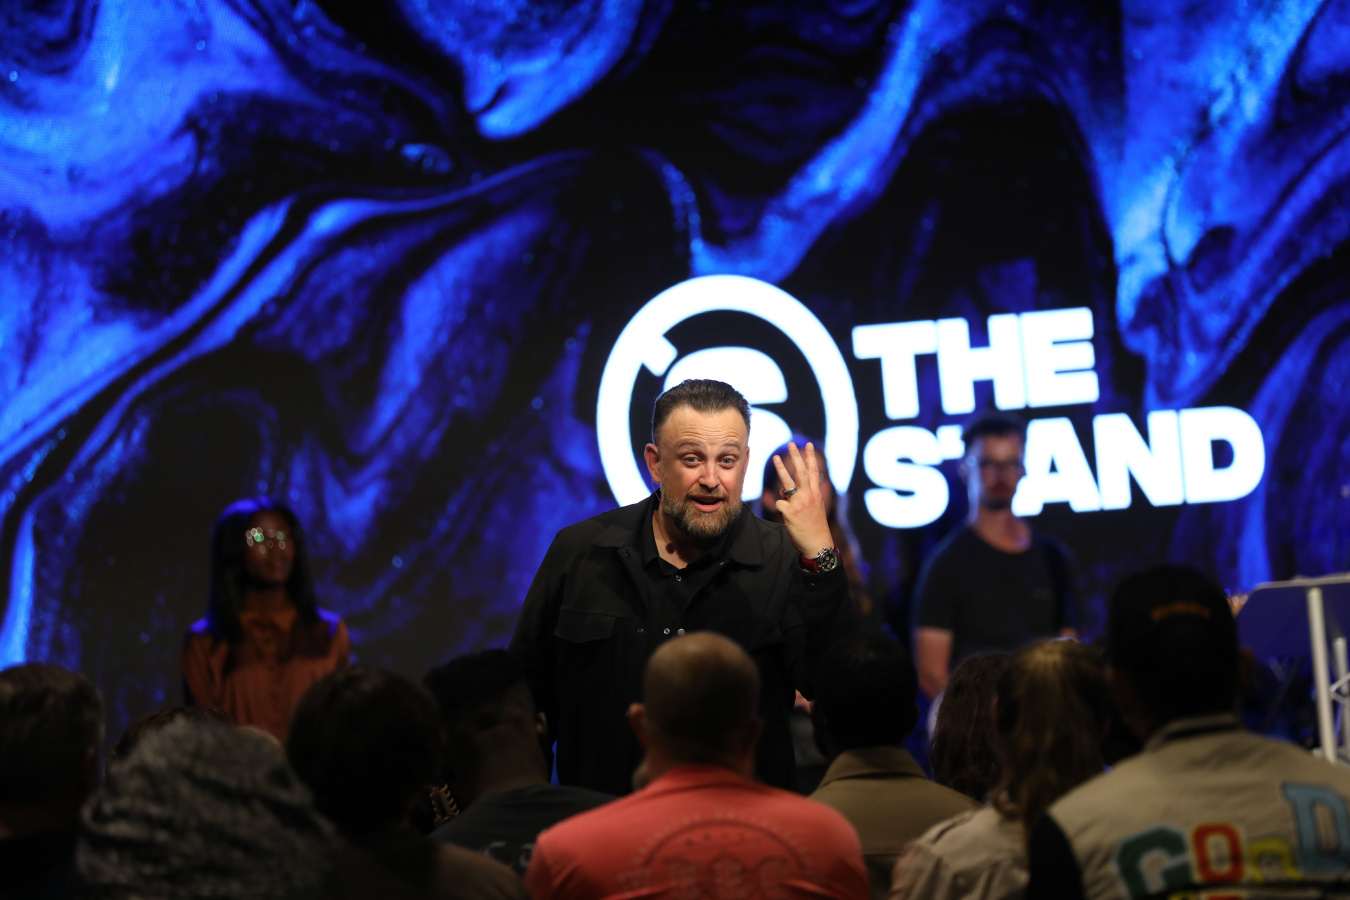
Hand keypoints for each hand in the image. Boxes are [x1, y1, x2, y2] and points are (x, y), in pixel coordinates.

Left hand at [771, 442, 833, 560]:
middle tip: (791, 444)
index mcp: (815, 494)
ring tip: (774, 458)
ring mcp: (799, 503)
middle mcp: (809, 496)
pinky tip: (787, 516)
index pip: (813, 472)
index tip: (808, 444)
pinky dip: (780, 507)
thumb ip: (801, 496)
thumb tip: (784, 490)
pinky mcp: (790, 512)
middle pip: (801, 472)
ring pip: (787, 482)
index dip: (810, 457)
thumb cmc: (814, 527)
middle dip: (796, 456)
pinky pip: (779, 503)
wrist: (817, 543)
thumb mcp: (813, 508)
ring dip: (781, 469)